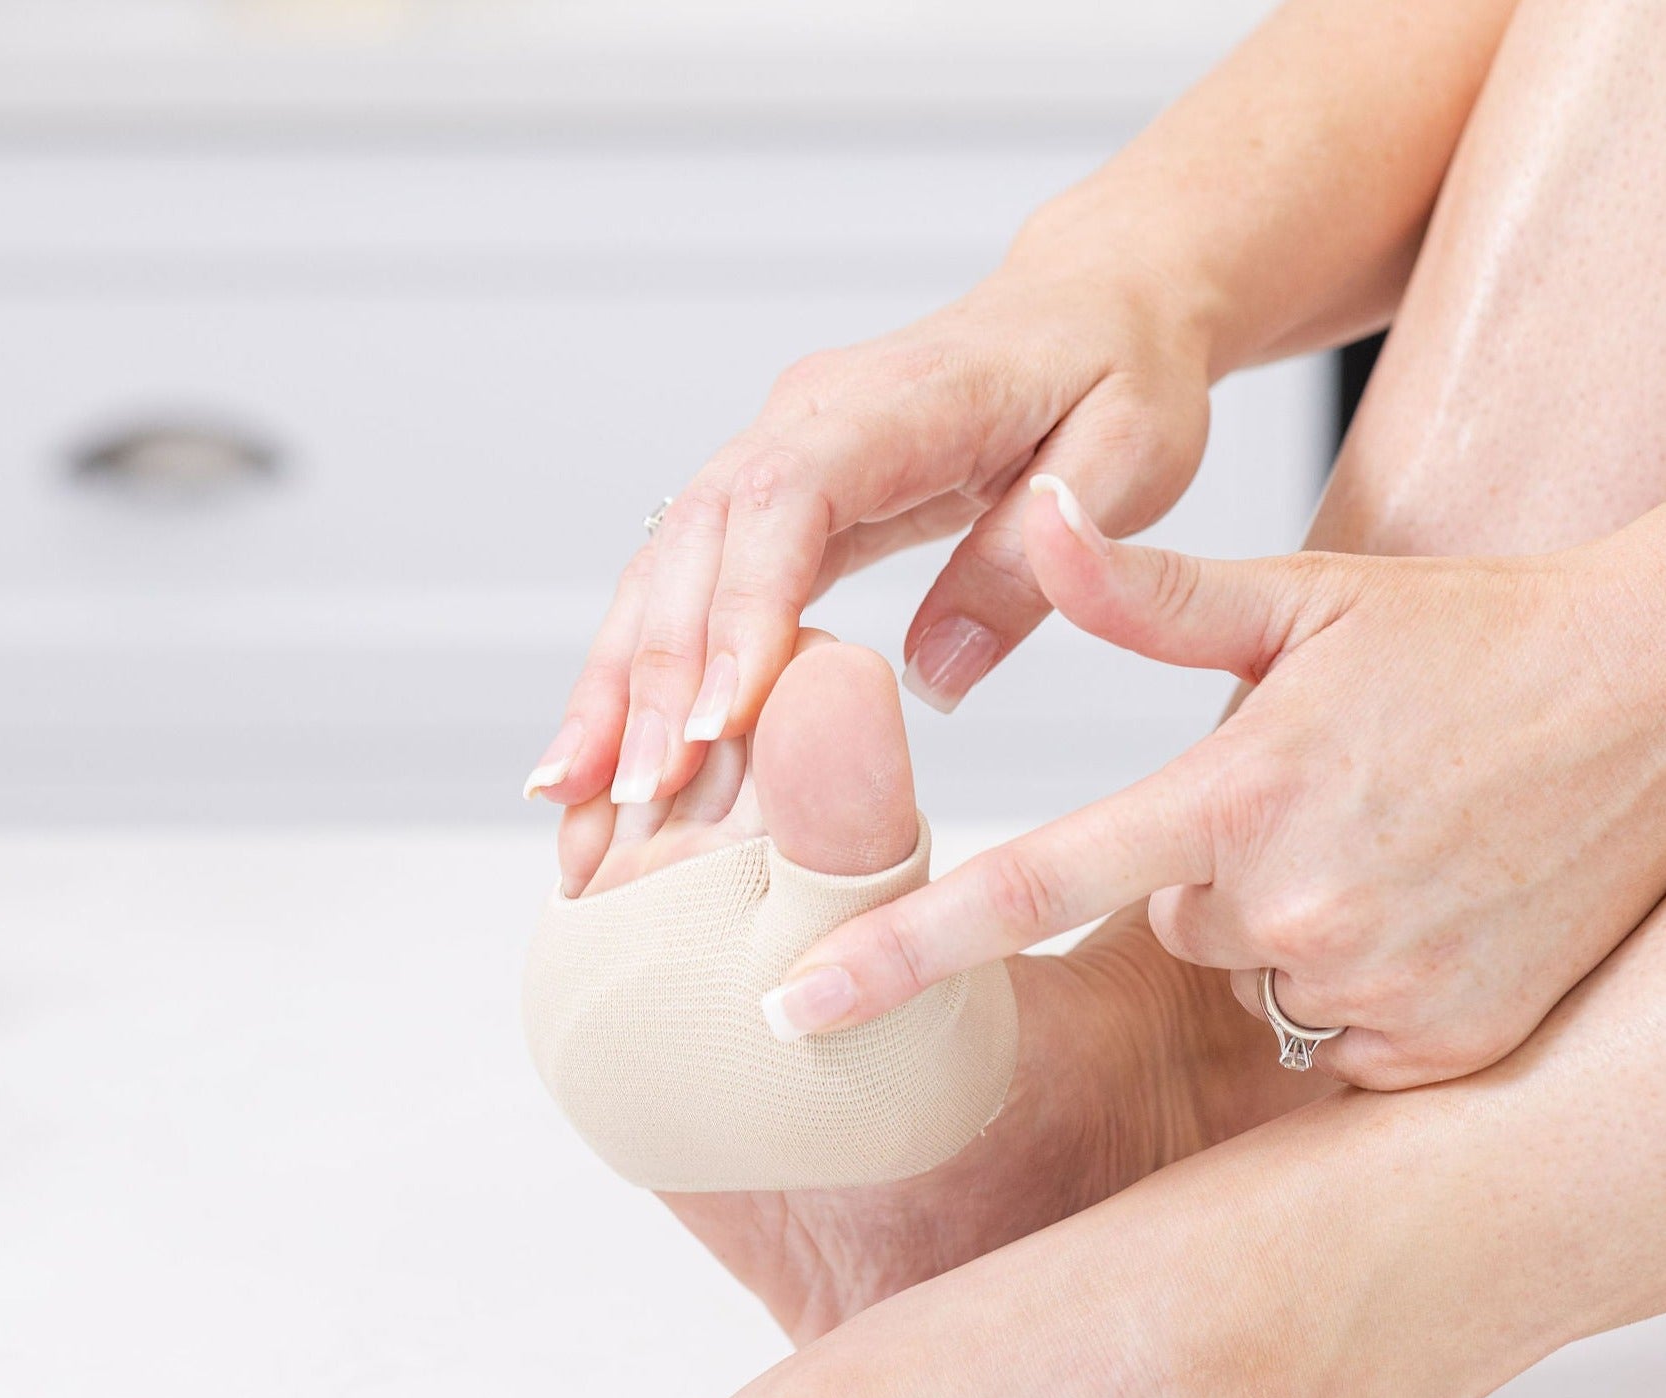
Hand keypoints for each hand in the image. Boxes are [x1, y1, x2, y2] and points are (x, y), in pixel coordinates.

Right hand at [522, 243, 1215, 825]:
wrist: (1091, 301)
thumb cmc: (1118, 374)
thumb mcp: (1129, 458)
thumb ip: (1031, 560)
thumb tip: (928, 680)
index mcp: (896, 400)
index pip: (784, 502)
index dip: (740, 615)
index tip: (715, 725)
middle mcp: (806, 417)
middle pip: (695, 545)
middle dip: (649, 674)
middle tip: (625, 796)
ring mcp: (773, 454)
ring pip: (662, 569)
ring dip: (612, 682)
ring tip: (568, 794)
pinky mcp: (767, 503)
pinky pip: (684, 587)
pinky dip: (638, 669)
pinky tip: (603, 751)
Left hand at [764, 477, 1665, 1088]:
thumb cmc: (1469, 644)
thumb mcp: (1305, 601)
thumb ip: (1146, 596)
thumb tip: (1036, 517)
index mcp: (1233, 791)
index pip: (1024, 888)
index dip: (894, 955)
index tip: (791, 1011)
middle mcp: (1292, 902)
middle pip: (1160, 927)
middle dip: (1203, 867)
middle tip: (1312, 793)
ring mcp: (1373, 982)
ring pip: (1248, 975)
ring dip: (1285, 919)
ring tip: (1383, 836)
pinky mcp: (1439, 1047)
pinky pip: (1334, 1029)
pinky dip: (1357, 975)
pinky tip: (1425, 897)